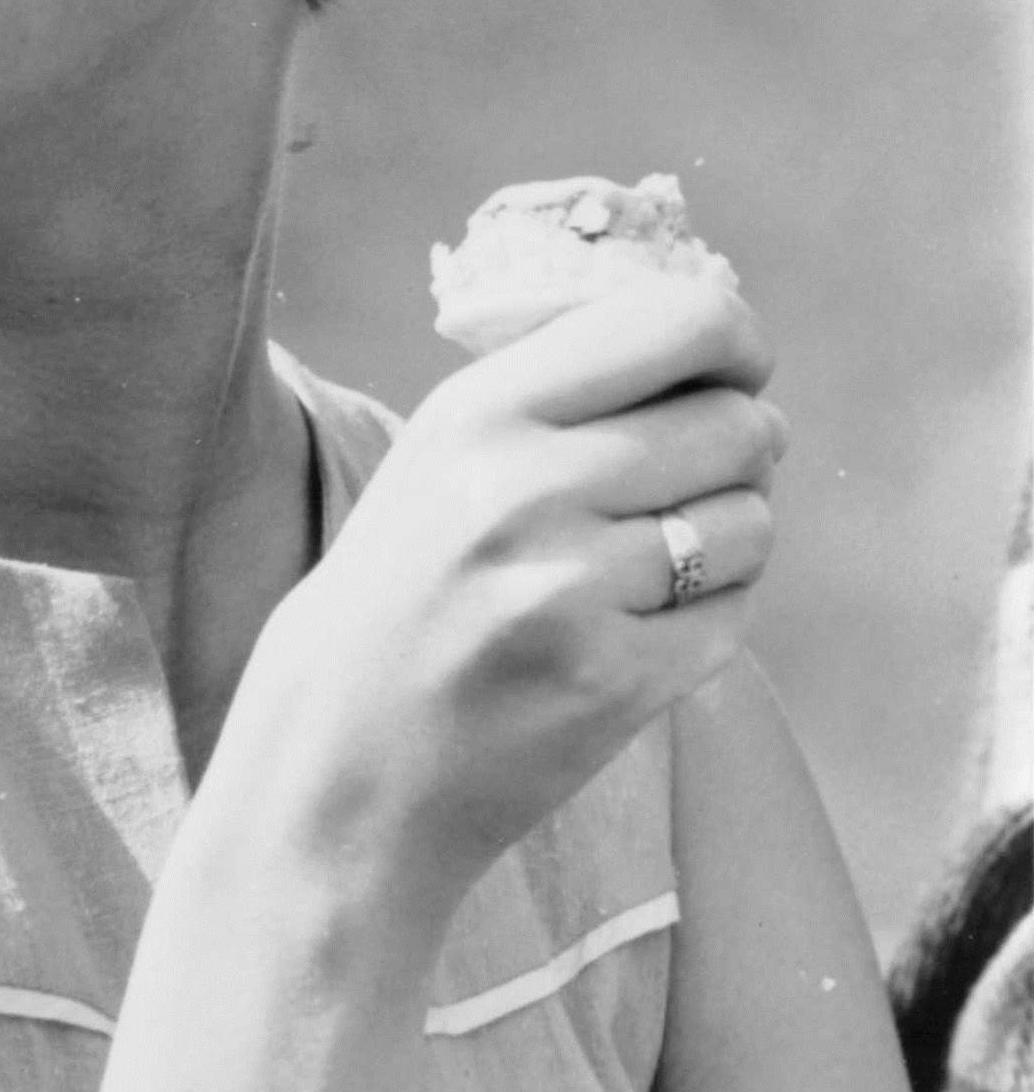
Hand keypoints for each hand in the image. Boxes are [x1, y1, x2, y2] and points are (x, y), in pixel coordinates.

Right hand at [227, 277, 784, 932]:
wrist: (338, 768)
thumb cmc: (400, 597)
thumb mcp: (440, 457)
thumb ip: (556, 392)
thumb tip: (711, 342)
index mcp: (481, 411)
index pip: (677, 322)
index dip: (737, 337)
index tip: (738, 364)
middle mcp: (527, 487)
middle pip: (737, 423)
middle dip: (743, 445)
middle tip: (701, 474)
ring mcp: (573, 590)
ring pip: (752, 521)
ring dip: (731, 536)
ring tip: (657, 561)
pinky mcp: (615, 683)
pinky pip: (736, 615)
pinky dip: (712, 616)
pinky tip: (644, 626)